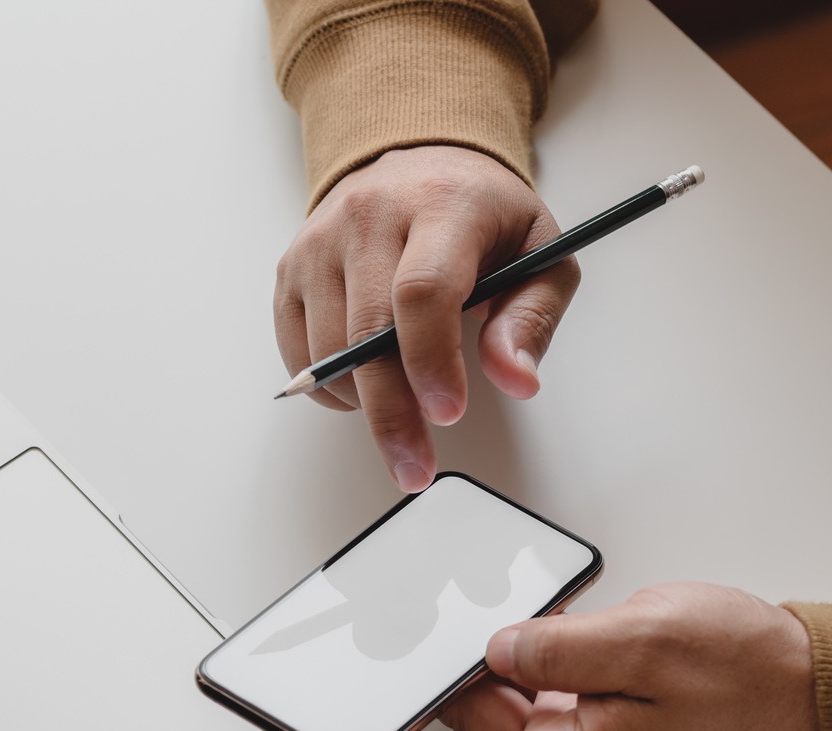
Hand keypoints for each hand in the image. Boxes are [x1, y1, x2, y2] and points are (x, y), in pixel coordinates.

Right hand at [274, 146, 580, 491]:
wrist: (419, 163)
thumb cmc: (483, 216)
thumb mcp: (540, 253)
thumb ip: (532, 317)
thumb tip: (516, 379)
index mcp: (442, 204)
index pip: (423, 290)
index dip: (431, 360)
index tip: (447, 412)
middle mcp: (370, 214)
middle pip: (367, 330)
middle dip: (392, 412)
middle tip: (414, 466)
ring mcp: (321, 241)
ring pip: (327, 347)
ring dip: (364, 404)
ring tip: (402, 423)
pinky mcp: (291, 267)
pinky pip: (297, 347)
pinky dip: (329, 386)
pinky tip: (366, 390)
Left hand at [325, 583, 819, 730]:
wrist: (803, 680)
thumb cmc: (744, 670)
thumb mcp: (647, 640)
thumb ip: (562, 646)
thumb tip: (498, 647)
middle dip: (438, 695)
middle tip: (398, 654)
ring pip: (505, 705)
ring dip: (484, 666)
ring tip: (473, 617)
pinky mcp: (600, 708)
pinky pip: (539, 686)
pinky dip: (522, 654)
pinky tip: (526, 618)